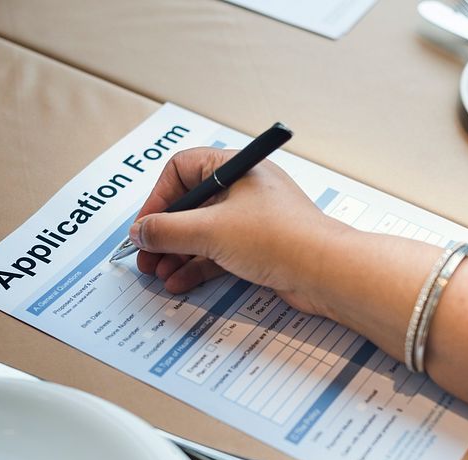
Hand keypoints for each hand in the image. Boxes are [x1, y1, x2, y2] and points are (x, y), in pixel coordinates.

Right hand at [129, 147, 350, 313]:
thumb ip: (168, 231)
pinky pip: (218, 253)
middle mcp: (244, 190)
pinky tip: (180, 282)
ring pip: (203, 233)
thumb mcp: (211, 231)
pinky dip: (197, 266)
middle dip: (164, 234)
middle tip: (146, 258)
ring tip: (160, 275)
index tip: (144, 227)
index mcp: (235, 169)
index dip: (158, 198)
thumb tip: (141, 232)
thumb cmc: (280, 238)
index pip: (182, 170)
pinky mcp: (259, 248)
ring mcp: (252, 220)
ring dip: (177, 254)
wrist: (326, 272)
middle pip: (190, 205)